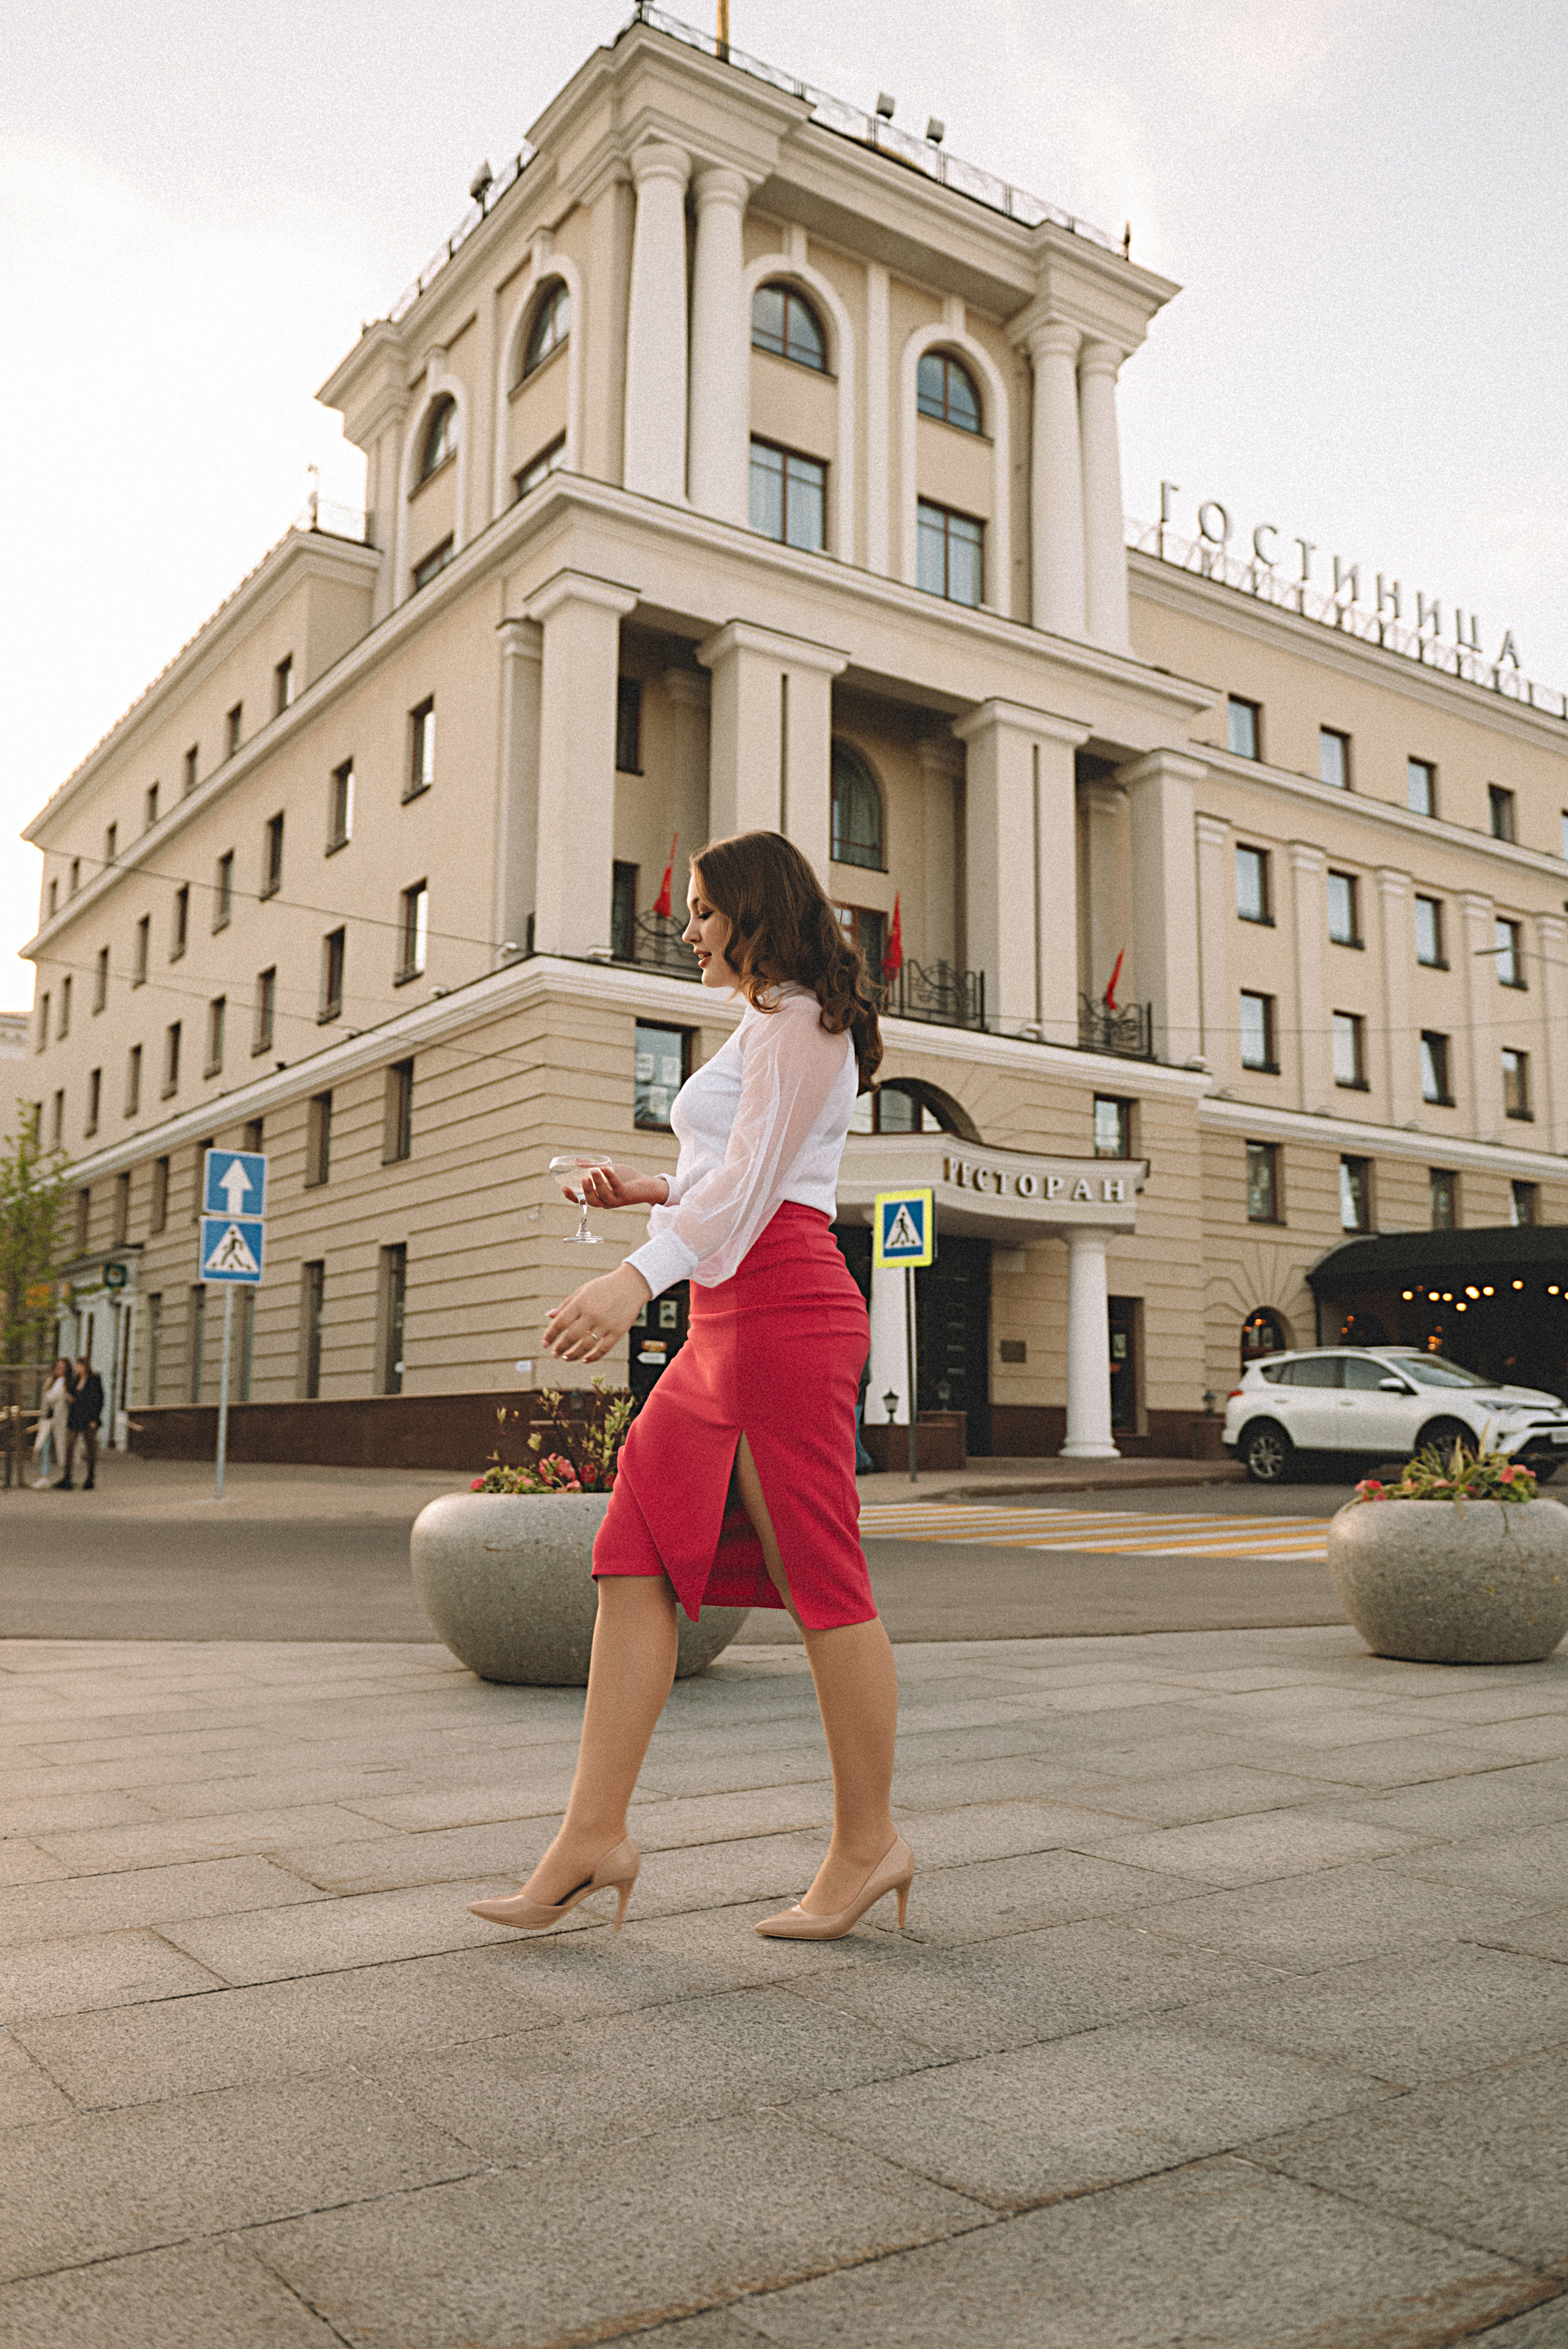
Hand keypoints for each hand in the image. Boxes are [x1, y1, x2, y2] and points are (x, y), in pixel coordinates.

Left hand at [543, 1264, 651, 1362]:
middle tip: (554, 1354)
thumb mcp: (583, 1291)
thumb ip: (566, 1305)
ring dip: (574, 1355)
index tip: (544, 1344)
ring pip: (586, 1346)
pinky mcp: (618, 1331)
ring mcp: (606, 1323)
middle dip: (560, 1348)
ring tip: (567, 1358)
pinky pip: (603, 1349)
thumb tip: (549, 1316)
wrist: (632, 1284)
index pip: (560, 1323)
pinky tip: (585, 1359)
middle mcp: (592, 1314)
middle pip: (571, 1337)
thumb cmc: (604, 1287)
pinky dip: (593, 1357)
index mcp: (581, 1302)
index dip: (550, 1335)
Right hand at [554, 1160, 668, 1210]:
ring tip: (595, 1170)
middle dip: (586, 1190)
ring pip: (603, 1196)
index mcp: (598, 1197)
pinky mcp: (626, 1195)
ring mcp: (616, 1200)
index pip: (581, 1201)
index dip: (571, 1196)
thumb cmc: (626, 1179)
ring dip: (598, 1183)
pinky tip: (606, 1168)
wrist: (646, 1184)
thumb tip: (576, 1161)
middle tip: (583, 1178)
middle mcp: (606, 1202)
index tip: (563, 1187)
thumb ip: (592, 1166)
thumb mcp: (606, 1171)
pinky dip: (610, 1178)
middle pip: (592, 1201)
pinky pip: (616, 1187)